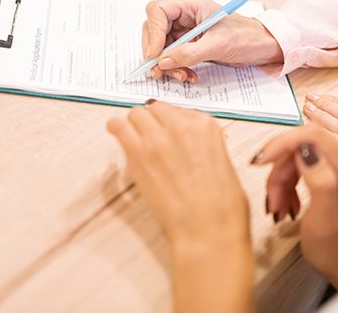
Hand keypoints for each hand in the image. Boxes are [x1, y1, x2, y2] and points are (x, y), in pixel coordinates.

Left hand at [107, 101, 253, 312]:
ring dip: (134, 124)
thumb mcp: (222, 162)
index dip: (169, 122)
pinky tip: (115, 133)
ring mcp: (158, 137)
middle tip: (149, 137)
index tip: (166, 132)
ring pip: (136, 114)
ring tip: (132, 137)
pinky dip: (115, 128)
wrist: (209, 231)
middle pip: (155, 108)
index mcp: (206, 125)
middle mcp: (181, 125)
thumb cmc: (222, 206)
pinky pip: (118, 126)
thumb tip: (185, 144)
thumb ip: (201, 144)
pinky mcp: (138, 153)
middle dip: (151, 121)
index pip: (178, 110)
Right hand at [142, 0, 282, 82]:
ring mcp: (185, 30)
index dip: (152, 33)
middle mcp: (184, 15)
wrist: (262, 48)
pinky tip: (188, 75)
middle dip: (157, 53)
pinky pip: (171, 56)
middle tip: (161, 71)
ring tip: (182, 76)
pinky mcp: (188, 44)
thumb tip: (162, 61)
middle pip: (154, 30)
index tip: (155, 55)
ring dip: (167, 65)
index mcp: (191, 4)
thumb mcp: (217, 46)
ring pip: (161, 47)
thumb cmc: (246, 38)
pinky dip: (176, 68)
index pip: (157, 11)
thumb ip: (188, 53)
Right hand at [256, 125, 337, 288]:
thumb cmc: (336, 249)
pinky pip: (298, 161)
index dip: (282, 144)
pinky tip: (286, 201)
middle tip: (272, 198)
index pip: (312, 136)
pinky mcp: (332, 166)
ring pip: (295, 153)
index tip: (260, 161)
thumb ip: (320, 183)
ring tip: (279, 206)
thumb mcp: (324, 222)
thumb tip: (307, 151)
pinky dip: (286, 181)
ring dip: (280, 179)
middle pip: (301, 144)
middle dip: (279, 169)